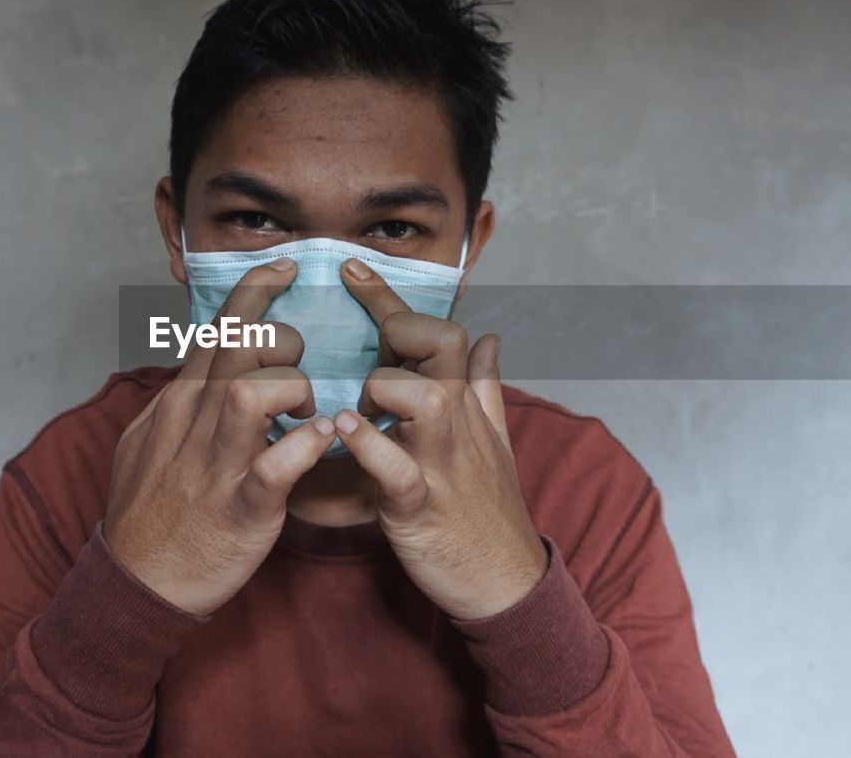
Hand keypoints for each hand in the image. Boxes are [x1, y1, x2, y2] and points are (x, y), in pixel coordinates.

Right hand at [103, 258, 336, 614]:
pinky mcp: (243, 508)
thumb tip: (190, 375)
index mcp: (179, 404)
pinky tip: (323, 442)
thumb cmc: (146, 514)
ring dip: (293, 389)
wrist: (138, 583)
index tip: (285, 266)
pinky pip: (277, 465)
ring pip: (252, 391)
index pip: (218, 329)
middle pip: (240, 347)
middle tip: (300, 368)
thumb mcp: (144, 444)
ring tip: (308, 411)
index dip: (254, 290)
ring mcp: (217, 464)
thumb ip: (173, 405)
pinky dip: (306, 447)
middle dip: (282, 339)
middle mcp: (196, 423)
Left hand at [333, 258, 549, 619]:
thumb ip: (486, 386)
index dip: (391, 300)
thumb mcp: (493, 441)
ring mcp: (443, 463)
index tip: (351, 270)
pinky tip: (344, 431)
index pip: (439, 332)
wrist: (505, 580)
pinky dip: (371, 447)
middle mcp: (457, 423)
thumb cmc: (489, 508)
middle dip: (399, 327)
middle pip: (440, 346)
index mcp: (465, 403)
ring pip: (425, 397)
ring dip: (385, 388)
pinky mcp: (421, 507)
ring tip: (359, 407)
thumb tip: (490, 337)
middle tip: (366, 345)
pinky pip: (398, 468)